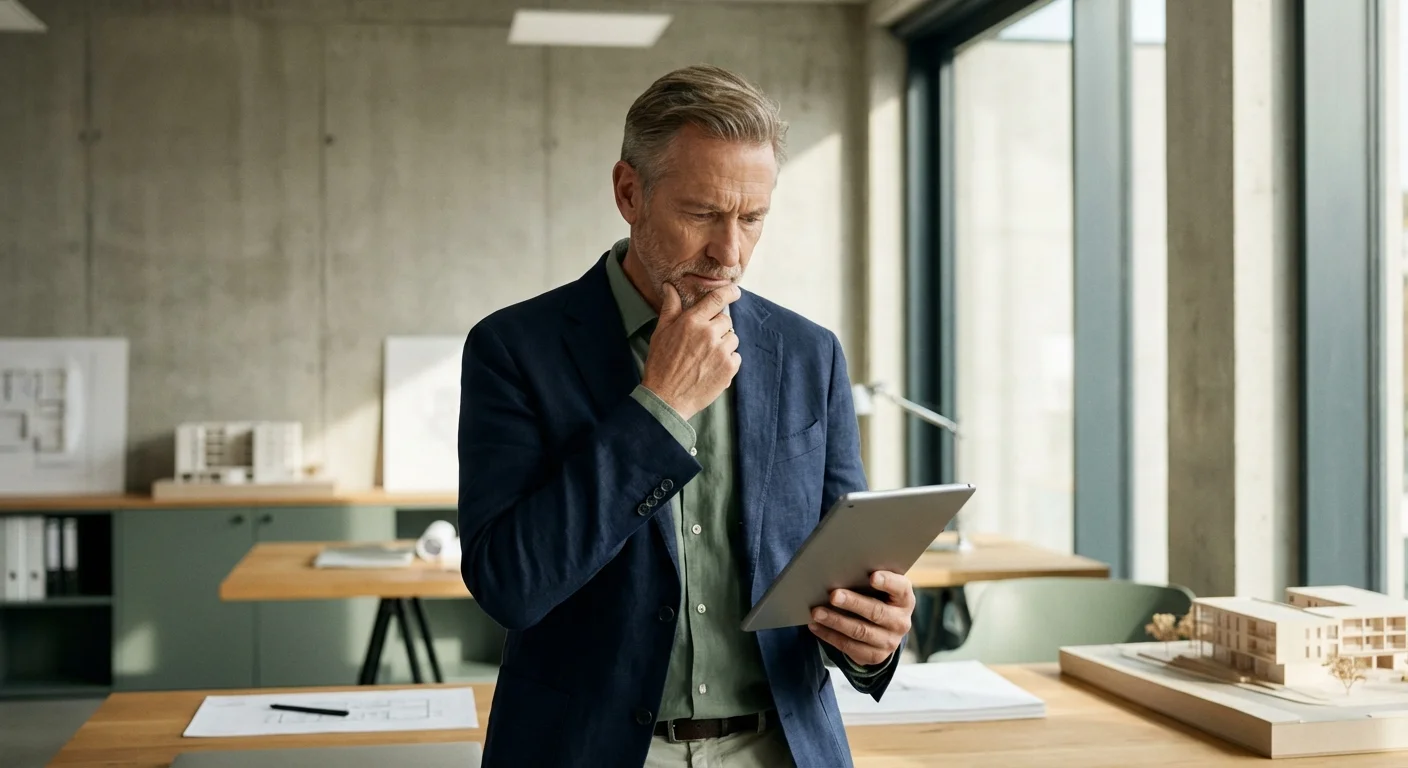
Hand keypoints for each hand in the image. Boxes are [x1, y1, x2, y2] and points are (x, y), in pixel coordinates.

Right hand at [640, 283, 741, 420]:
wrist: (666, 398)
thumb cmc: (660, 364)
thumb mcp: (661, 332)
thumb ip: (670, 308)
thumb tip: (670, 287)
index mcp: (692, 322)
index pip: (717, 299)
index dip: (730, 292)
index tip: (735, 291)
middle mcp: (709, 334)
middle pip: (726, 320)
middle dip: (717, 327)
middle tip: (703, 341)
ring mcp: (721, 352)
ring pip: (733, 338)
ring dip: (724, 344)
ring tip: (706, 356)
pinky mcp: (729, 368)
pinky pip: (736, 356)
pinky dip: (728, 360)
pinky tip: (712, 367)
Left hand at [808, 570, 913, 666]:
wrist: (884, 628)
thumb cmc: (877, 598)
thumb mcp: (880, 588)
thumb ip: (869, 579)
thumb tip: (840, 569)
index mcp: (905, 599)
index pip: (900, 588)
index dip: (887, 582)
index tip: (872, 577)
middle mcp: (901, 622)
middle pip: (876, 612)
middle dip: (853, 603)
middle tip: (833, 595)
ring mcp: (889, 642)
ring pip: (860, 631)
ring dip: (836, 621)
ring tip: (817, 612)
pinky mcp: (875, 656)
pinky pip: (849, 647)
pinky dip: (829, 635)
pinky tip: (815, 626)